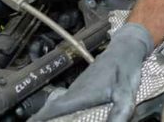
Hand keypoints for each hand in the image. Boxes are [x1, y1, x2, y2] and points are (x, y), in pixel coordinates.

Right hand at [31, 23, 152, 121]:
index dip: (38, 119)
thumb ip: (119, 114)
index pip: (51, 111)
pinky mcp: (82, 88)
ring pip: (58, 106)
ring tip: (49, 121)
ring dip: (52, 116)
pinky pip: (67, 103)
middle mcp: (73, 92)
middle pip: (51, 110)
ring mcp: (77, 89)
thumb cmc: (124, 69)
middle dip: (43, 118)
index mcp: (79, 95)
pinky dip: (61, 113)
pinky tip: (68, 117)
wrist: (125, 49)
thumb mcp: (125, 94)